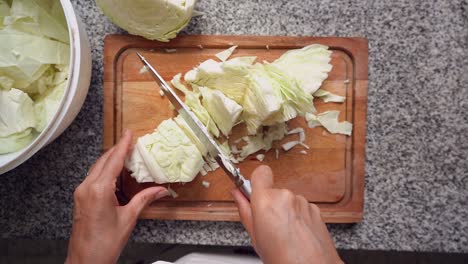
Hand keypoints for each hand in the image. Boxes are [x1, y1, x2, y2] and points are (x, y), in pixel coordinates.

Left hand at [66, 130, 168, 263]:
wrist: (85, 260)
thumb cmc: (104, 244)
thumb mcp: (128, 219)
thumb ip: (144, 199)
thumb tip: (160, 190)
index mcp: (99, 190)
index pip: (113, 160)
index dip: (122, 145)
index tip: (128, 133)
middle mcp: (87, 188)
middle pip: (103, 161)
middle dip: (117, 150)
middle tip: (131, 142)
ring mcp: (81, 193)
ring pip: (97, 168)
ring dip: (111, 160)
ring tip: (125, 155)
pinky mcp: (81, 198)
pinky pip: (93, 177)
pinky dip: (105, 170)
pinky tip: (115, 172)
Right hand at [232, 165, 342, 263]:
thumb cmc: (283, 259)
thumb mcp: (255, 237)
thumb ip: (245, 210)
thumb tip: (237, 194)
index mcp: (266, 201)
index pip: (260, 172)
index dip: (256, 181)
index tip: (252, 192)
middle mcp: (286, 197)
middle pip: (273, 190)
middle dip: (269, 204)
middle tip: (267, 225)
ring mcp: (302, 202)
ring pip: (287, 200)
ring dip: (284, 212)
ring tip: (283, 233)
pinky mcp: (314, 209)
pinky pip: (300, 208)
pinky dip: (297, 217)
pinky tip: (296, 234)